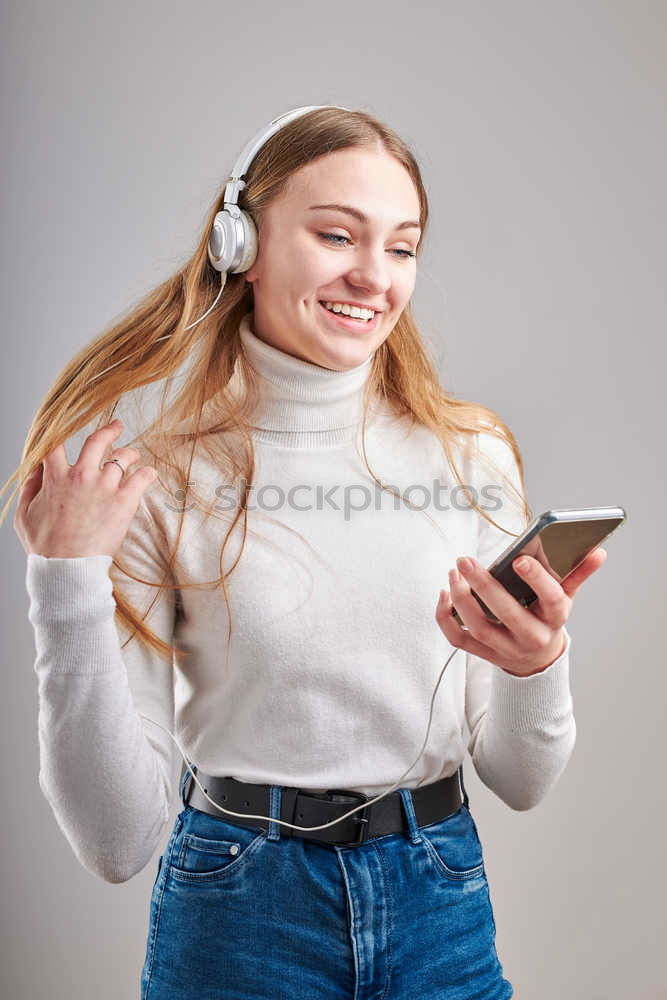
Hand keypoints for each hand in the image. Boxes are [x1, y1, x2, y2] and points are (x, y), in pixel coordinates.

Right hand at [13, 420, 157, 558]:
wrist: (67, 568)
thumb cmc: (45, 547)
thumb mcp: (24, 516)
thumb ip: (30, 488)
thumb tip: (34, 471)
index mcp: (56, 477)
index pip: (56, 445)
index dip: (62, 433)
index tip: (70, 429)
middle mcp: (81, 476)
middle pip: (97, 441)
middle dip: (109, 429)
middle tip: (117, 425)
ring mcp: (105, 487)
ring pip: (123, 457)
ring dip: (130, 453)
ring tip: (134, 455)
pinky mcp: (124, 501)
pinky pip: (142, 478)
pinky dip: (148, 473)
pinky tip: (150, 473)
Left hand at [434, 547, 607, 675]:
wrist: (537, 658)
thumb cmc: (547, 617)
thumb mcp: (566, 597)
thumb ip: (577, 573)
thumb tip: (598, 551)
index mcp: (554, 619)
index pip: (551, 600)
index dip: (537, 580)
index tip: (519, 560)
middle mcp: (531, 637)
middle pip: (506, 614)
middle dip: (483, 586)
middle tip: (465, 560)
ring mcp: (505, 649)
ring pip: (479, 627)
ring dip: (461, 599)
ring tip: (454, 572)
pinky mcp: (483, 653)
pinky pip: (458, 639)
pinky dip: (445, 618)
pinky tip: (444, 594)